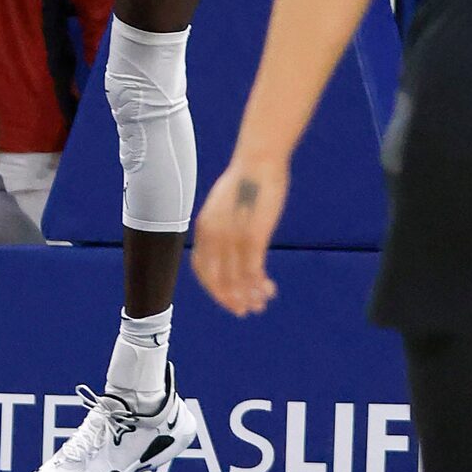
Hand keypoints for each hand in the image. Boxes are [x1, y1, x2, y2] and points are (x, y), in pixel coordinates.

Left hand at [192, 158, 288, 317]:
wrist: (258, 160)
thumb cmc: (245, 180)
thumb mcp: (224, 205)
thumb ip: (222, 227)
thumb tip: (227, 246)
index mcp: (204, 227)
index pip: (202, 269)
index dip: (214, 289)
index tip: (227, 298)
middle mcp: (214, 235)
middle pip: (218, 279)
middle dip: (231, 299)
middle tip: (245, 311)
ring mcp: (233, 236)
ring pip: (237, 279)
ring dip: (249, 296)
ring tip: (261, 304)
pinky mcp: (253, 236)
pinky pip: (253, 270)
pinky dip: (259, 285)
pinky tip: (268, 290)